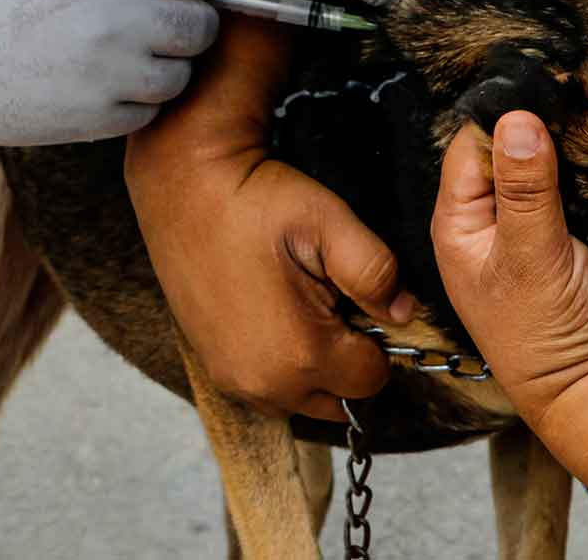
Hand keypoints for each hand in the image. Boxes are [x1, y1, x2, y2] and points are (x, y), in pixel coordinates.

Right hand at [0, 0, 221, 144]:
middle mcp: (125, 17)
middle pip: (203, 27)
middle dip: (190, 23)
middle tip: (162, 24)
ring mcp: (110, 74)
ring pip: (179, 77)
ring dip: (162, 68)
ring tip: (124, 59)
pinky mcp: (89, 120)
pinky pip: (143, 116)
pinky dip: (133, 104)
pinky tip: (101, 88)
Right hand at [127, 137, 420, 421]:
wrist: (183, 186)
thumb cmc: (255, 200)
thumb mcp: (329, 223)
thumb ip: (375, 273)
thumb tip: (403, 313)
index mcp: (300, 354)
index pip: (371, 380)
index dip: (378, 341)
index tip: (356, 301)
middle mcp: (263, 383)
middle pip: (336, 401)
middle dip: (346, 363)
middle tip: (331, 304)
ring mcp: (231, 380)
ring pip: (300, 400)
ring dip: (313, 370)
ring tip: (301, 311)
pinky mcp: (211, 368)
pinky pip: (265, 390)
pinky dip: (279, 367)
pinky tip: (271, 316)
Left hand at [430, 112, 587, 425]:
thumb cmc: (549, 335)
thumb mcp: (532, 257)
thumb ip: (525, 190)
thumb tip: (516, 119)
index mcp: (458, 223)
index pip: (470, 145)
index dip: (502, 114)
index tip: (543, 84)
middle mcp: (486, 220)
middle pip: (506, 150)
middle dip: (537, 125)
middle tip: (576, 90)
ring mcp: (526, 228)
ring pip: (541, 166)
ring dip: (564, 146)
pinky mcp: (565, 237)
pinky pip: (570, 189)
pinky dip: (584, 171)